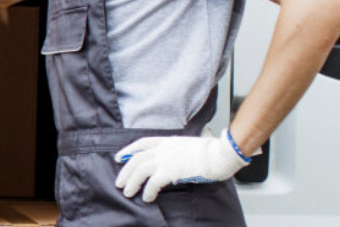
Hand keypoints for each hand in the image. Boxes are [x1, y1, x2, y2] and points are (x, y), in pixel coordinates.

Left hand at [113, 129, 250, 201]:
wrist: (220, 154)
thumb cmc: (211, 151)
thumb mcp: (189, 145)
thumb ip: (177, 151)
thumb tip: (175, 160)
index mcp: (168, 141)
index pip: (142, 143)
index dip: (128, 150)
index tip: (120, 157)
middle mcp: (164, 149)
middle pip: (137, 159)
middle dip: (126, 171)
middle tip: (119, 182)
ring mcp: (166, 159)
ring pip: (140, 170)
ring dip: (132, 182)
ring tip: (128, 192)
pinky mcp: (171, 171)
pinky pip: (153, 183)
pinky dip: (147, 191)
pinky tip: (147, 197)